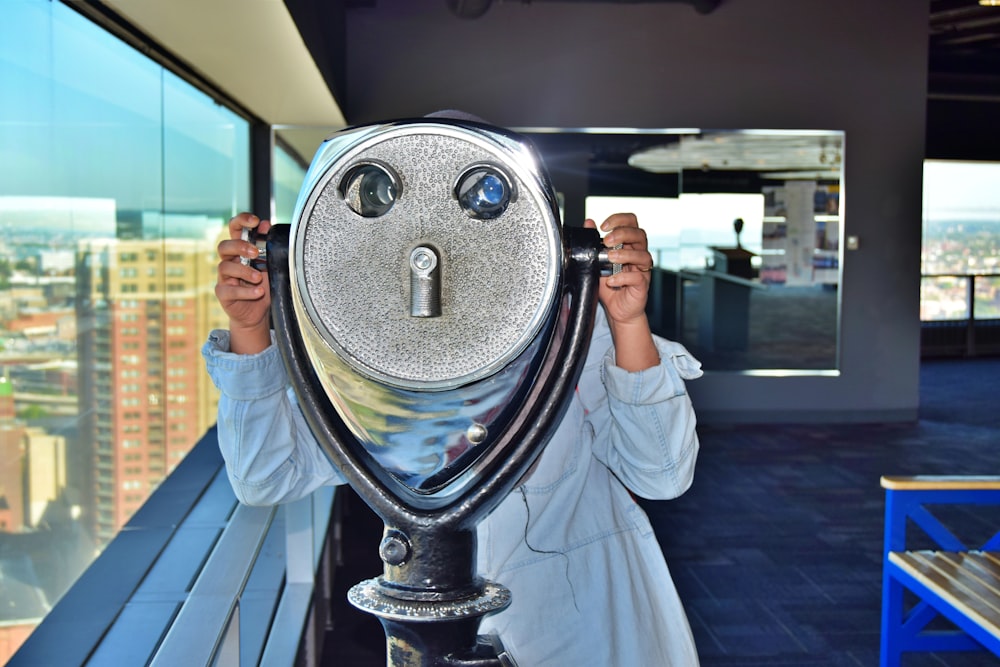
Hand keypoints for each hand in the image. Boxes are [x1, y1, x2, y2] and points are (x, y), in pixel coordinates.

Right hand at [215, 212, 271, 353]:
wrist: (258, 312)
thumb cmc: (263, 285)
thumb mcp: (270, 265)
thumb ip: (268, 247)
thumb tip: (266, 225)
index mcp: (240, 250)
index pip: (234, 229)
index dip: (241, 221)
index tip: (255, 221)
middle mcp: (229, 261)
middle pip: (224, 246)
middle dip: (240, 247)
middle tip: (256, 253)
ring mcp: (224, 278)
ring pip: (225, 267)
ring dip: (244, 271)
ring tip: (259, 278)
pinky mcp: (223, 293)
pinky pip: (229, 290)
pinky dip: (245, 291)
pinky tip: (258, 292)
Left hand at [585, 213, 658, 370]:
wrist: (616, 310)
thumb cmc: (609, 285)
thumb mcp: (596, 261)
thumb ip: (593, 242)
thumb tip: (588, 223)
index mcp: (629, 244)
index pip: (631, 222)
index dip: (619, 219)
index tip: (603, 226)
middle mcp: (638, 254)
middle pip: (639, 234)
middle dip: (622, 233)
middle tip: (606, 241)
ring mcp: (642, 269)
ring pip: (642, 254)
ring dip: (625, 254)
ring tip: (609, 258)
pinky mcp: (642, 285)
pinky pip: (638, 277)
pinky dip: (623, 277)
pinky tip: (611, 280)